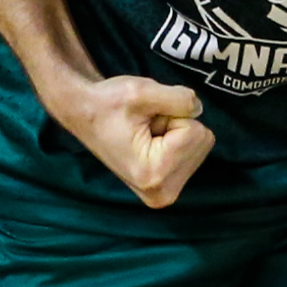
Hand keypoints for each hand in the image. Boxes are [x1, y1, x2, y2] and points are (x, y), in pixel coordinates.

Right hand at [58, 75, 214, 208]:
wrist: (84, 115)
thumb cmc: (108, 103)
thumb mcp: (142, 92)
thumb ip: (179, 98)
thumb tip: (200, 109)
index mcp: (154, 174)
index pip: (196, 132)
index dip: (172, 116)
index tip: (143, 121)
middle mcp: (162, 193)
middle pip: (202, 141)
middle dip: (176, 125)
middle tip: (145, 127)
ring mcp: (165, 195)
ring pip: (200, 146)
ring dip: (176, 132)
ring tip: (145, 133)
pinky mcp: (167, 189)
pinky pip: (194, 153)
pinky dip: (176, 141)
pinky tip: (150, 142)